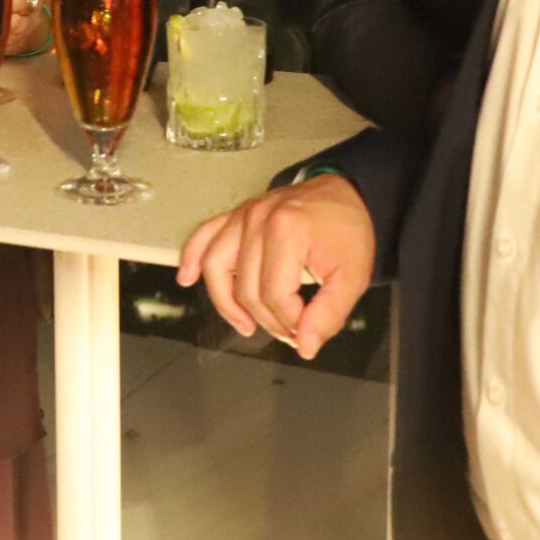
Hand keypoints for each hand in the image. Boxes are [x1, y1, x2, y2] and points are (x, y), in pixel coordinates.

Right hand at [176, 174, 375, 359]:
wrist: (346, 194)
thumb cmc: (347, 228)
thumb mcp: (352, 277)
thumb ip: (329, 315)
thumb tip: (305, 344)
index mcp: (287, 230)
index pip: (274, 296)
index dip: (291, 322)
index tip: (307, 328)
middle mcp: (259, 218)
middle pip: (246, 289)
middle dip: (269, 319)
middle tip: (291, 328)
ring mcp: (244, 215)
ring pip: (216, 268)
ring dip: (227, 303)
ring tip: (245, 324)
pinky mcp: (236, 215)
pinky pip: (204, 236)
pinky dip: (191, 258)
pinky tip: (187, 277)